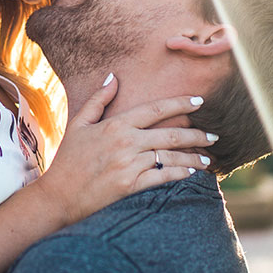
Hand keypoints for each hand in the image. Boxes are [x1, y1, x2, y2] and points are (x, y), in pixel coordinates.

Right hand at [38, 75, 216, 224]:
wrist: (59, 196)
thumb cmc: (68, 159)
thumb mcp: (79, 124)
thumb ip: (98, 100)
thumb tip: (114, 77)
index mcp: (115, 125)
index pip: (155, 109)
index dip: (180, 104)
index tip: (199, 102)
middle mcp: (126, 143)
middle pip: (170, 134)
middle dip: (196, 134)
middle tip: (214, 135)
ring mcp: (130, 165)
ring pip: (171, 157)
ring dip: (193, 157)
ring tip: (207, 158)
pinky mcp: (131, 186)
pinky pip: (163, 177)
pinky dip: (180, 174)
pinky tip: (191, 173)